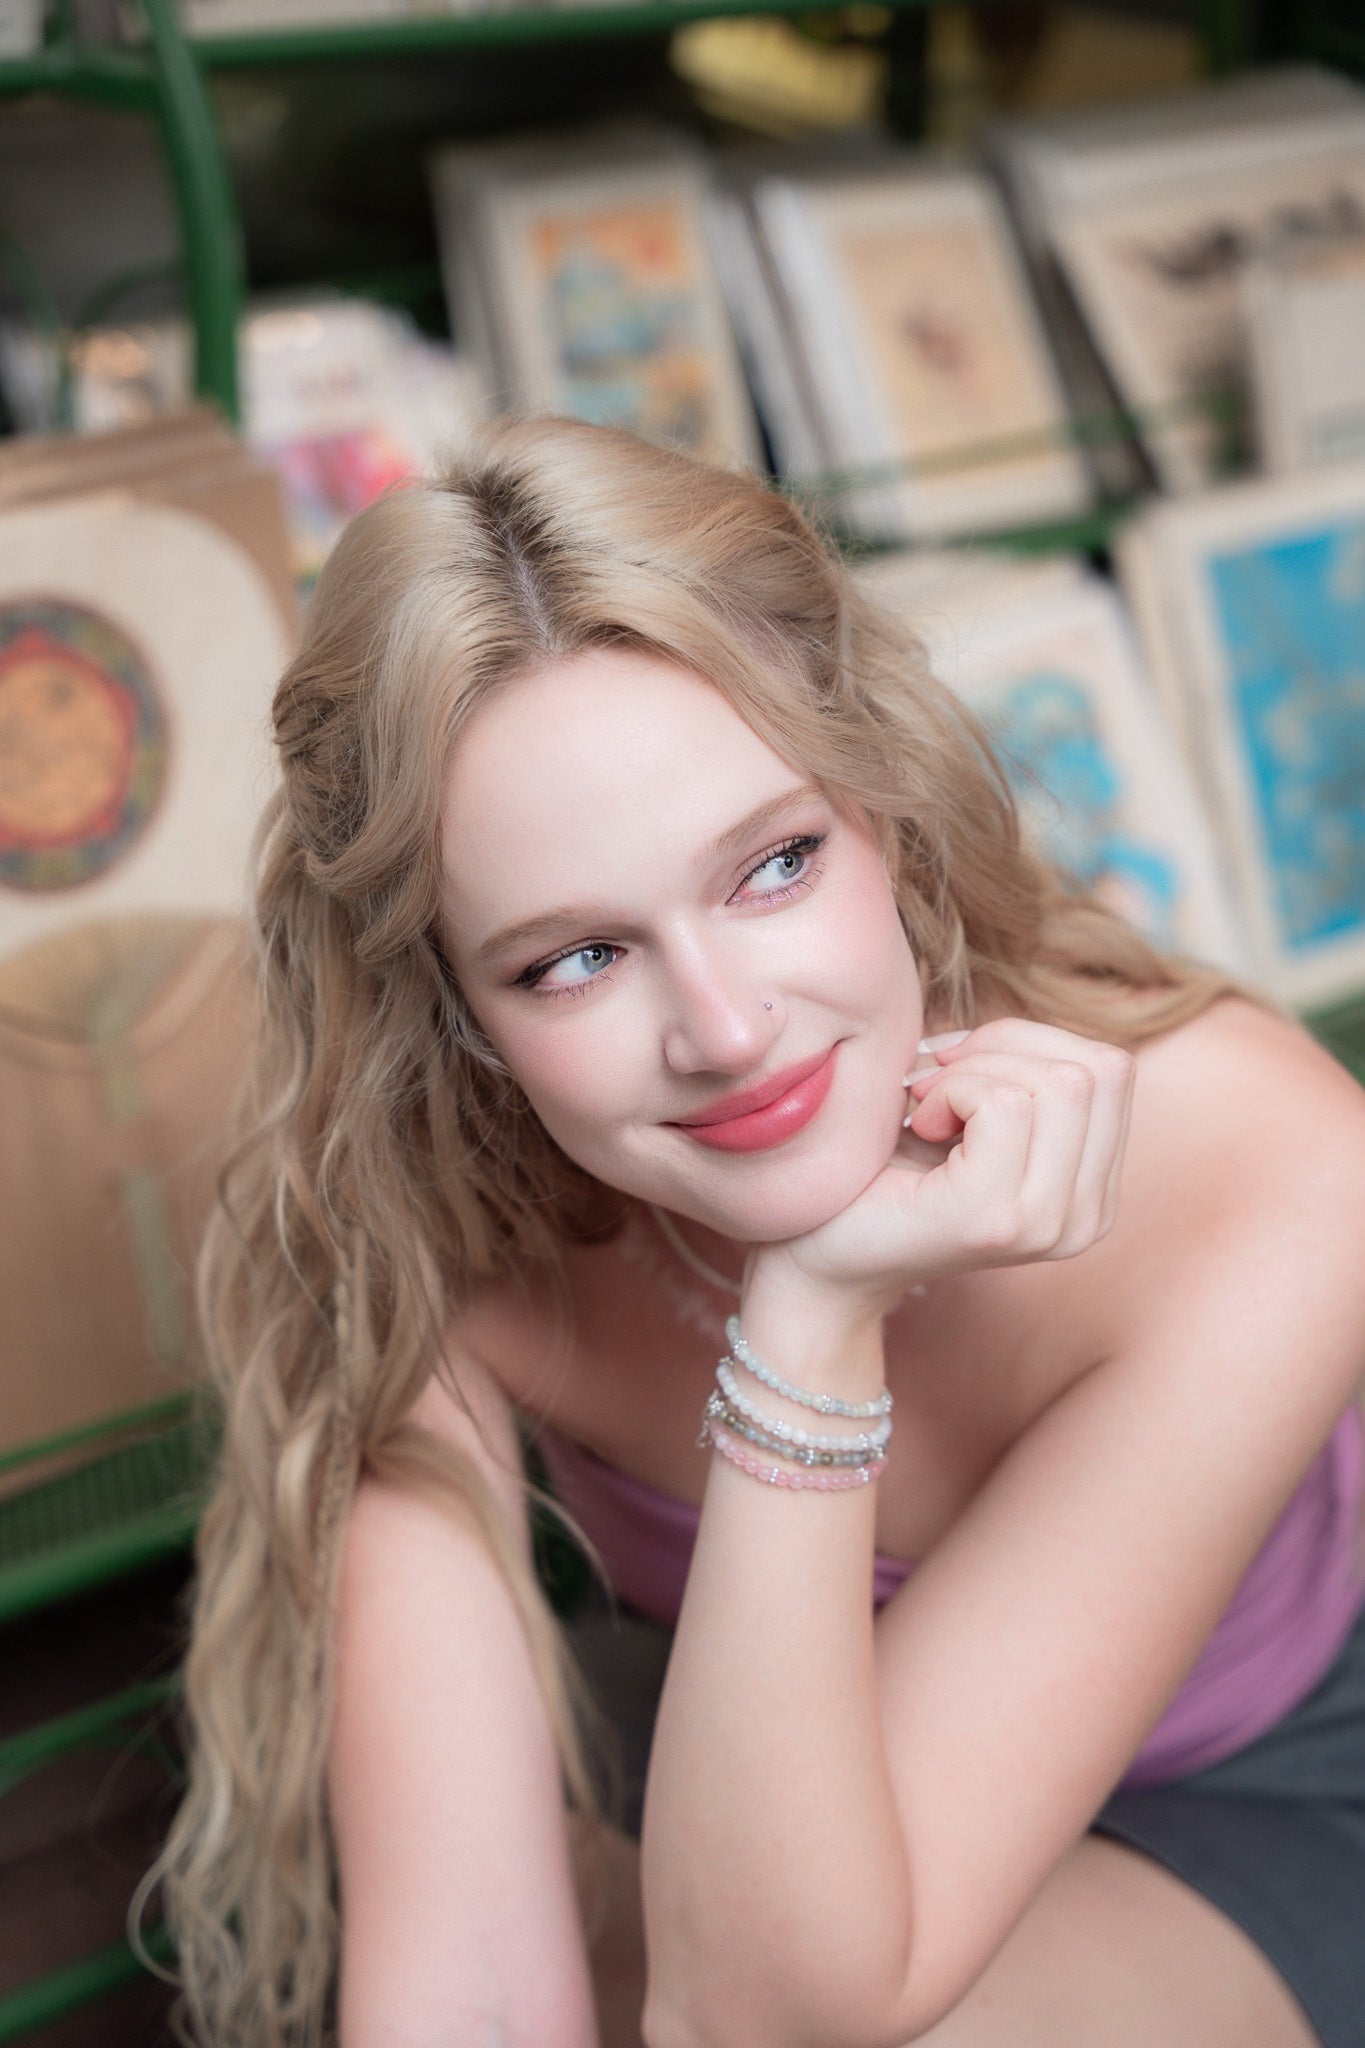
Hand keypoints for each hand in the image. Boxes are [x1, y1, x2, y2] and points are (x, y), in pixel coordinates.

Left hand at [744, 1018, 1135, 1332]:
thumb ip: (1022, 1074)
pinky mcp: (997, 1220)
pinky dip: (951, 1092)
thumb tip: (1025, 1030)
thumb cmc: (883, 1174)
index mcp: (1091, 1193)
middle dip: (1006, 1048)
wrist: (817, 1260)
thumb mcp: (973, 1115)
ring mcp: (1047, 1224)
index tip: (959, 1065)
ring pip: (1059, 1082)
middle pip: (1098, 1070)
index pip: (1112, 1070)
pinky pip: (1004, 1103)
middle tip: (935, 1084)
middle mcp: (1085, 1219)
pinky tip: (918, 1128)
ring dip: (973, 1073)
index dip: (1032, 1041)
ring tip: (925, 1112)